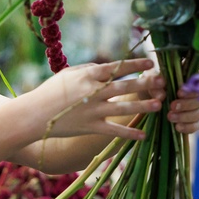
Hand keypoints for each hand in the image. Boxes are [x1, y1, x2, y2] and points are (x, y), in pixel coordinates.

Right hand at [26, 58, 164, 140]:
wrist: (35, 115)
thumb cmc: (50, 91)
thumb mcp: (68, 74)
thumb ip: (88, 70)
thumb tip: (106, 68)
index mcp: (89, 76)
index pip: (117, 68)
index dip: (135, 65)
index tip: (151, 64)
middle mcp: (94, 92)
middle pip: (125, 86)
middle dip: (145, 84)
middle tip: (163, 82)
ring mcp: (94, 110)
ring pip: (124, 107)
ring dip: (143, 106)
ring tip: (159, 104)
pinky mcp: (91, 127)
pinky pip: (115, 130)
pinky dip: (130, 133)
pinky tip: (144, 135)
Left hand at [138, 72, 198, 134]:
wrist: (147, 101)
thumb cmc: (151, 87)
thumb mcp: (149, 83)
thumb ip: (155, 86)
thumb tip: (161, 96)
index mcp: (187, 82)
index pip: (196, 85)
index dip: (190, 90)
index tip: (179, 93)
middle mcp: (194, 95)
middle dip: (186, 104)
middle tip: (172, 106)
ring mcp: (194, 109)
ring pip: (198, 114)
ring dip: (185, 116)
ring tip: (170, 117)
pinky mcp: (191, 122)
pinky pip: (195, 126)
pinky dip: (188, 127)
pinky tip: (177, 127)